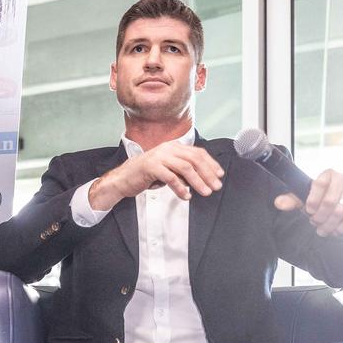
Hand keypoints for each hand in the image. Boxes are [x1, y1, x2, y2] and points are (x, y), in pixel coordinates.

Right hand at [90, 141, 224, 210]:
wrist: (123, 179)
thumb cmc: (145, 175)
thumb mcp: (167, 169)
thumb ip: (182, 170)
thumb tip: (202, 178)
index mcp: (173, 147)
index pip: (197, 153)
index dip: (211, 164)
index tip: (219, 175)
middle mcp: (167, 148)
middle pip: (194, 159)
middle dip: (208, 174)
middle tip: (215, 186)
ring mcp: (159, 156)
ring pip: (185, 168)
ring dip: (198, 181)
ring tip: (205, 192)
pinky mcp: (151, 167)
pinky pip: (171, 177)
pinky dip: (181, 188)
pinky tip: (186, 196)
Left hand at [273, 169, 342, 236]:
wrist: (342, 204)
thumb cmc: (320, 199)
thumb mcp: (304, 198)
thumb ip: (291, 199)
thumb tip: (278, 203)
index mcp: (328, 174)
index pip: (319, 185)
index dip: (312, 201)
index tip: (308, 210)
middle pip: (330, 202)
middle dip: (319, 216)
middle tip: (314, 222)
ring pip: (340, 211)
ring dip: (329, 224)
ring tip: (322, 229)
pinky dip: (341, 228)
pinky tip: (335, 231)